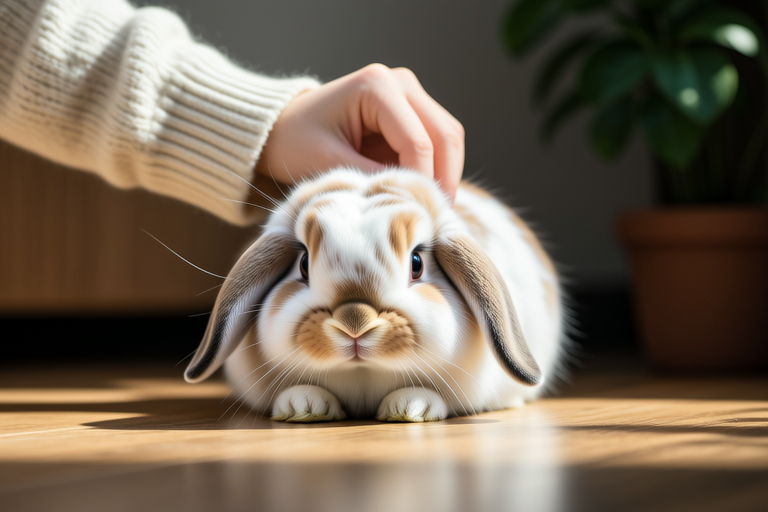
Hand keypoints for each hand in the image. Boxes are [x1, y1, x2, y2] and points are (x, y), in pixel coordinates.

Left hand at [255, 64, 464, 200]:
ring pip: (449, 139)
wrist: (283, 127)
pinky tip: (426, 196)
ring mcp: (410, 94)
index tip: (418, 217)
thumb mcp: (327, 165)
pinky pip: (439, 142)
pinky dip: (438, 169)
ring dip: (446, 175)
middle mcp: (400, 82)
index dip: (423, 183)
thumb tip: (411, 203)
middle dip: (444, 180)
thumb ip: (371, 181)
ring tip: (434, 210)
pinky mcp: (412, 110)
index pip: (418, 142)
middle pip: (445, 136)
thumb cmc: (296, 143)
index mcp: (376, 86)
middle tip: (438, 219)